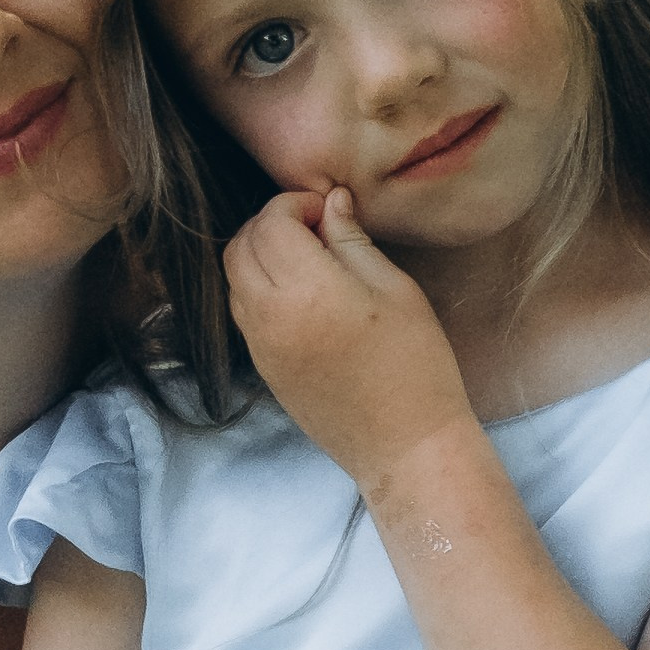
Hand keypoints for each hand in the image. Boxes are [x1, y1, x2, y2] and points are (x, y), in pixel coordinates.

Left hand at [223, 188, 472, 494]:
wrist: (406, 447)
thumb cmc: (416, 367)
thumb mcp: (396, 290)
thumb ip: (353, 241)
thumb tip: (332, 202)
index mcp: (308, 291)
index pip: (272, 223)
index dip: (296, 204)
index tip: (328, 210)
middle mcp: (271, 317)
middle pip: (240, 246)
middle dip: (270, 224)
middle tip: (314, 228)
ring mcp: (261, 346)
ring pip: (233, 278)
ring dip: (259, 255)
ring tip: (307, 260)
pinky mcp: (263, 369)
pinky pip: (241, 312)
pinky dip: (257, 287)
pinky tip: (300, 294)